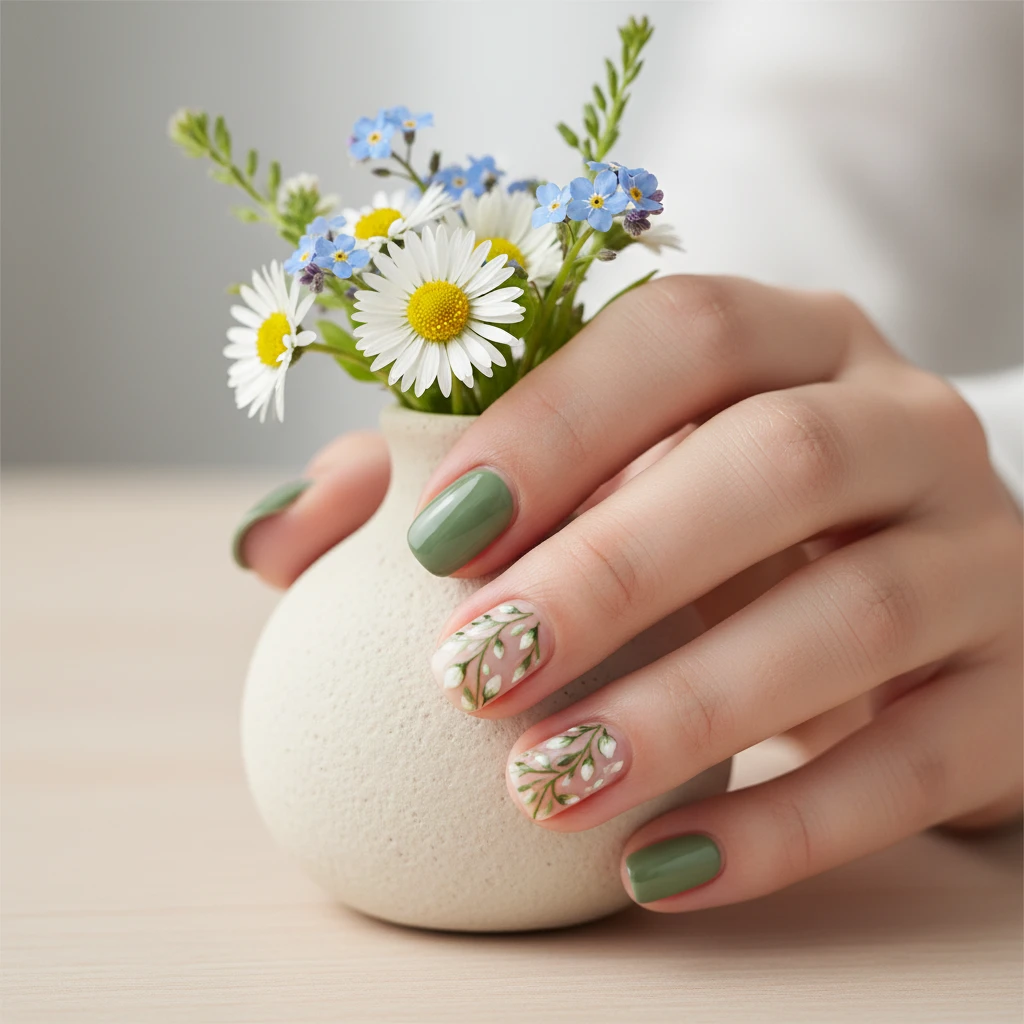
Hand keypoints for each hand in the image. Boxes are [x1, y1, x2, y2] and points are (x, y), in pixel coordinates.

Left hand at [415, 275, 1021, 909]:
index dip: (555, 420)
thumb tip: (270, 540)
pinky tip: (654, 870)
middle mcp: (906, 424)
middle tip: (471, 673)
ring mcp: (981, 553)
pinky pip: (912, 764)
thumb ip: (430, 487)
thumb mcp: (602, 480)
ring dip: (685, 710)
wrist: (915, 613)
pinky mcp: (1013, 689)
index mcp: (797, 341)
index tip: (434, 536)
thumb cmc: (718, 536)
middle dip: (615, 567)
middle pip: (776, 462)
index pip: (683, 333)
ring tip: (542, 788)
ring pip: (852, 616)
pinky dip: (781, 828)